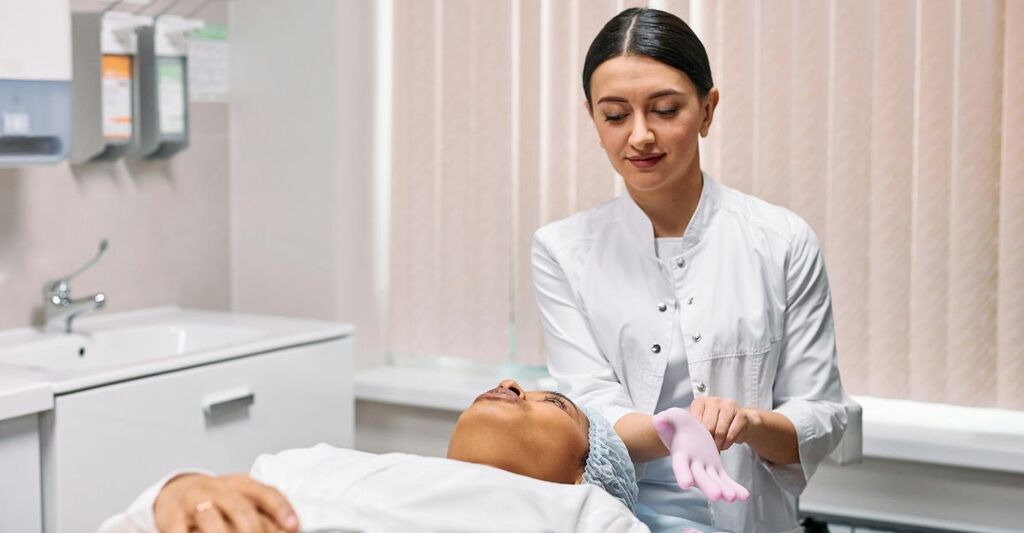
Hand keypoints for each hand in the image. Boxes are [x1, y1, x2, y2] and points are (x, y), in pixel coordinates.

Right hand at [153, 473, 298, 532]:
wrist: (175, 491)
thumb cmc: (217, 500)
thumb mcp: (241, 500)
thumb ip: (262, 514)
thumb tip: (286, 531)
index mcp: (241, 484)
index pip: (266, 493)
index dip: (281, 510)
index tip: (293, 526)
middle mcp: (219, 489)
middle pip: (241, 509)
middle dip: (253, 530)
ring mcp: (194, 501)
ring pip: (211, 519)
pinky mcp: (171, 515)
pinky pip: (179, 529)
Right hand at [652, 407, 749, 501]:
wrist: (686, 429)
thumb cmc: (676, 423)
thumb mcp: (671, 417)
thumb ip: (665, 419)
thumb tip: (658, 420)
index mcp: (680, 454)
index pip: (680, 466)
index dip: (682, 474)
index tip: (685, 484)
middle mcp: (691, 465)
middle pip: (699, 478)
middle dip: (708, 486)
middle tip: (716, 495)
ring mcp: (705, 468)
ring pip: (714, 481)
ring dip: (723, 490)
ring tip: (732, 497)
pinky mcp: (716, 468)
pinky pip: (725, 480)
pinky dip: (734, 488)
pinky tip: (744, 496)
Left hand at [689, 396, 761, 450]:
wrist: (740, 421)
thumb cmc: (716, 423)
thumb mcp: (703, 422)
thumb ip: (694, 427)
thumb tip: (683, 438)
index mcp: (700, 402)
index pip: (694, 420)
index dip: (696, 434)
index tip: (698, 442)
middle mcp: (714, 401)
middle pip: (708, 426)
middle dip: (708, 441)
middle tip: (708, 448)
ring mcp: (728, 406)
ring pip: (720, 431)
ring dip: (718, 444)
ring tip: (717, 447)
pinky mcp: (741, 414)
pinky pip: (732, 434)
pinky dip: (727, 443)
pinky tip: (725, 444)